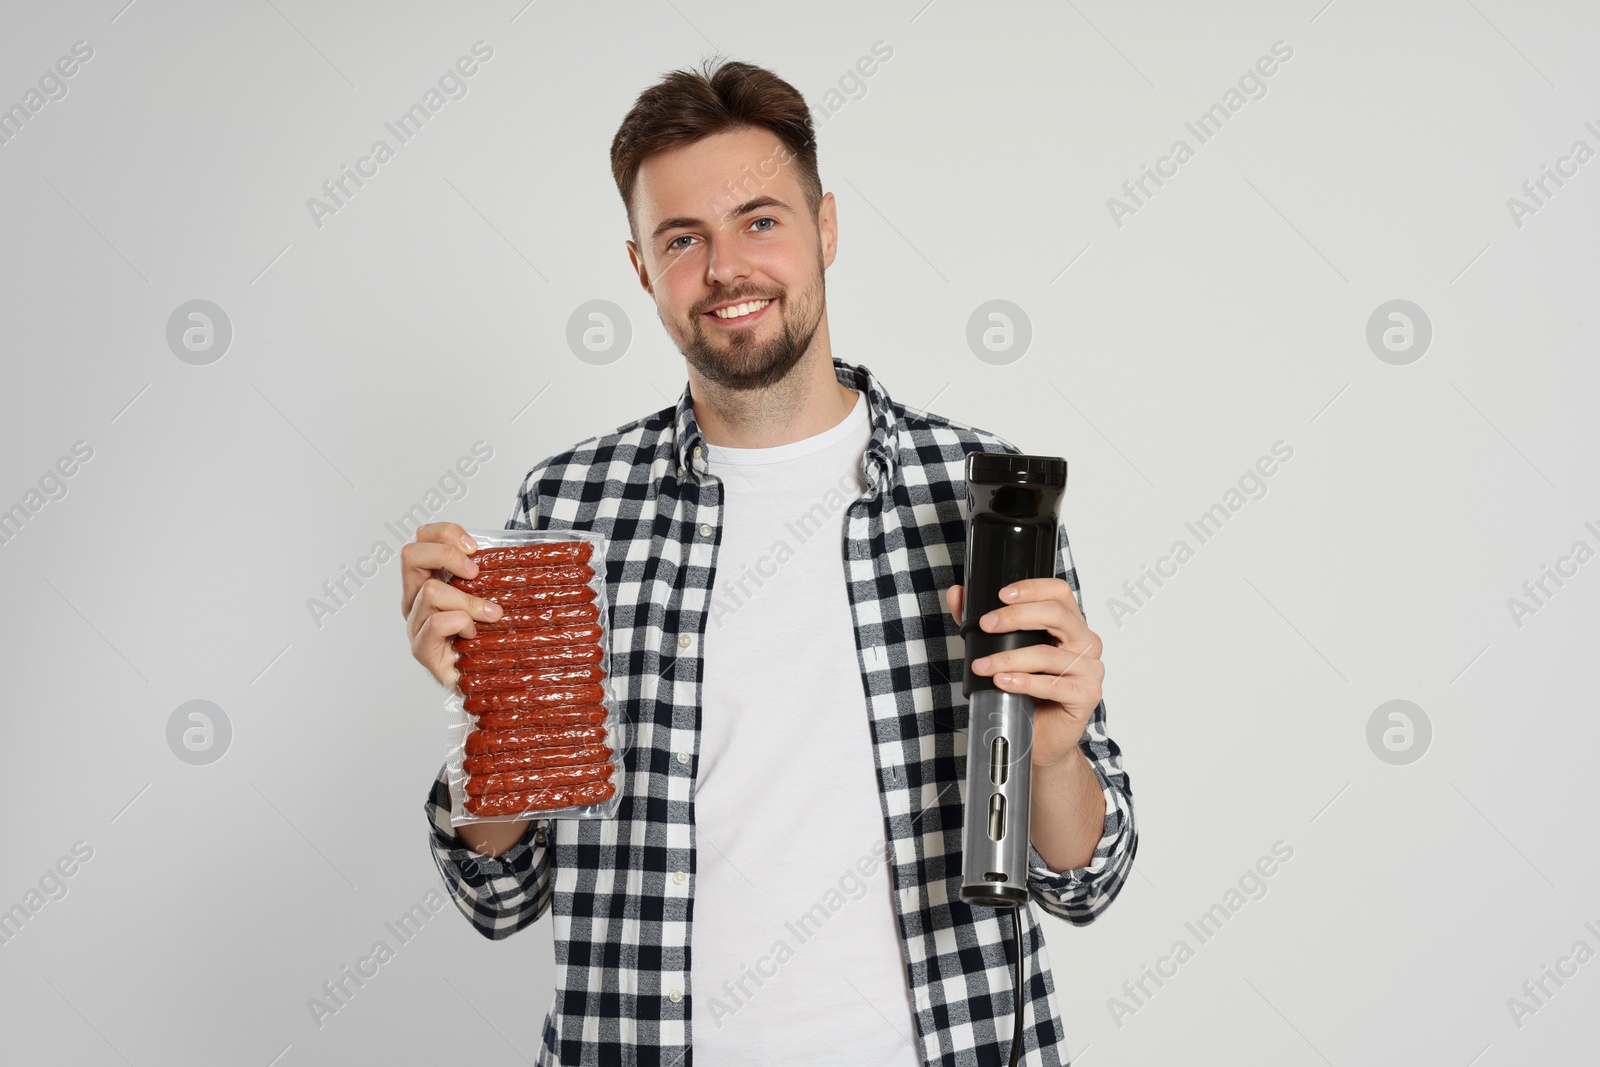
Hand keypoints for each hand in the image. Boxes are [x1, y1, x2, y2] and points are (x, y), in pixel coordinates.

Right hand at [400, 521, 503, 687]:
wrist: (486, 680)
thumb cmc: (488, 634)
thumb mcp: (490, 594)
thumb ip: (489, 574)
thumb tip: (514, 554)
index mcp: (427, 579)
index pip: (421, 538)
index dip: (446, 533)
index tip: (475, 547)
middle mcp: (414, 599)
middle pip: (410, 554)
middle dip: (449, 557)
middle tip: (476, 574)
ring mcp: (415, 624)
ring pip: (430, 590)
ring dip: (467, 600)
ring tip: (488, 616)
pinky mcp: (421, 650)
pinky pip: (437, 623)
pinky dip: (461, 623)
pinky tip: (474, 635)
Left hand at [945, 579, 1104, 773]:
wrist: (1041, 738)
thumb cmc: (1027, 693)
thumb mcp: (1003, 652)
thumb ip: (983, 623)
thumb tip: (957, 595)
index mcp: (1071, 626)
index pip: (1059, 592)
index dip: (1032, 588)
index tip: (1001, 595)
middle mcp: (1086, 642)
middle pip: (1055, 615)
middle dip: (1015, 617)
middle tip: (986, 625)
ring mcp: (1089, 669)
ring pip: (1046, 653)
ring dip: (1009, 658)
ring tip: (983, 665)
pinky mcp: (1086, 695)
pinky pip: (1052, 684)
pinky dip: (1023, 682)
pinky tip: (1003, 682)